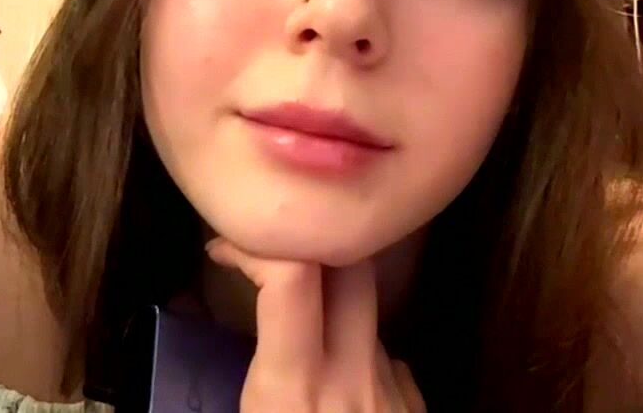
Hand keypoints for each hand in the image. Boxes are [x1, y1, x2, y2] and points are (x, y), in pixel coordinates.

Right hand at [206, 238, 425, 412]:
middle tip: (274, 260)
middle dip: (311, 247)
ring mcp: (393, 389)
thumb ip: (252, 381)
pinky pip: (385, 360)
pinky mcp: (418, 405)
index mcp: (294, 389)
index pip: (291, 278)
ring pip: (366, 317)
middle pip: (351, 267)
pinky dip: (358, 361)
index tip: (225, 249)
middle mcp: (352, 376)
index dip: (255, 247)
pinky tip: (340, 393)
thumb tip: (249, 346)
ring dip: (333, 312)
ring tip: (303, 343)